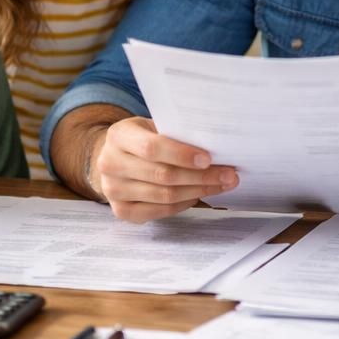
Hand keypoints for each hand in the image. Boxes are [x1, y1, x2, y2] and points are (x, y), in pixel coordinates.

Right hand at [94, 116, 237, 223]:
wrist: (114, 158)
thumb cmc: (142, 139)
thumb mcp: (152, 127)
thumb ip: (175, 134)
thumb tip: (215, 146)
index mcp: (118, 136)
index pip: (152, 148)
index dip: (182, 155)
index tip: (209, 159)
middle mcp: (110, 164)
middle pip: (162, 175)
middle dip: (200, 176)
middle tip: (229, 175)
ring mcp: (113, 190)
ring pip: (164, 196)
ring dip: (198, 191)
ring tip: (221, 185)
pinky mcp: (121, 211)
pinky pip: (159, 211)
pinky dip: (183, 204)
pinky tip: (198, 194)